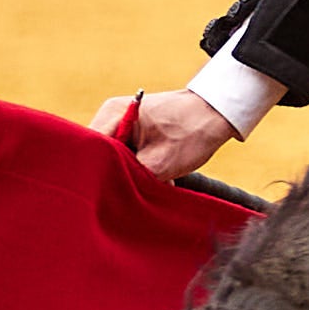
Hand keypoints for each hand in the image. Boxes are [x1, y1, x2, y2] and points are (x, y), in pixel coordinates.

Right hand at [91, 88, 239, 182]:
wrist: (218, 113)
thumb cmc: (192, 132)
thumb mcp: (160, 164)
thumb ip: (131, 178)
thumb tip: (113, 196)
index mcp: (113, 115)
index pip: (90, 150)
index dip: (96, 174)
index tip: (107, 193)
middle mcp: (112, 115)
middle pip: (100, 154)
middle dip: (115, 175)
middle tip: (133, 191)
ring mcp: (123, 120)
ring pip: (116, 157)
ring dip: (132, 173)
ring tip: (154, 182)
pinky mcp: (136, 129)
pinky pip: (128, 153)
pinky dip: (141, 167)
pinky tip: (161, 178)